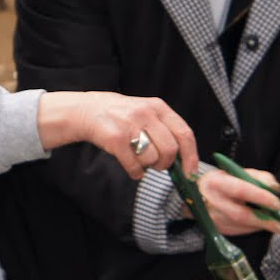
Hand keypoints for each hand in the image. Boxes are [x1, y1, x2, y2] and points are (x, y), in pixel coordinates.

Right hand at [37, 91, 198, 178]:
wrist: (88, 110)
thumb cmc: (122, 115)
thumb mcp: (147, 112)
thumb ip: (165, 129)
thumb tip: (185, 158)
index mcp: (158, 107)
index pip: (184, 134)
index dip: (191, 156)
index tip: (190, 172)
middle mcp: (146, 113)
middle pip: (170, 149)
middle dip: (166, 163)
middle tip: (159, 165)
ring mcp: (130, 125)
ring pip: (152, 158)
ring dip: (148, 167)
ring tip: (141, 161)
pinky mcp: (115, 139)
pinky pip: (134, 166)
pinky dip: (136, 172)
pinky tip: (132, 167)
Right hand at [194, 165, 279, 237]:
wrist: (193, 197)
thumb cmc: (220, 182)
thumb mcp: (235, 172)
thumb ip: (258, 177)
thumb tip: (275, 188)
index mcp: (217, 183)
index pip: (241, 191)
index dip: (261, 198)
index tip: (278, 204)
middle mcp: (213, 202)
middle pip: (241, 215)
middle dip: (265, 221)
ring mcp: (214, 220)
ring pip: (243, 227)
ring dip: (263, 226)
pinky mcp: (217, 230)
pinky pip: (240, 232)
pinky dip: (254, 228)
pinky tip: (263, 225)